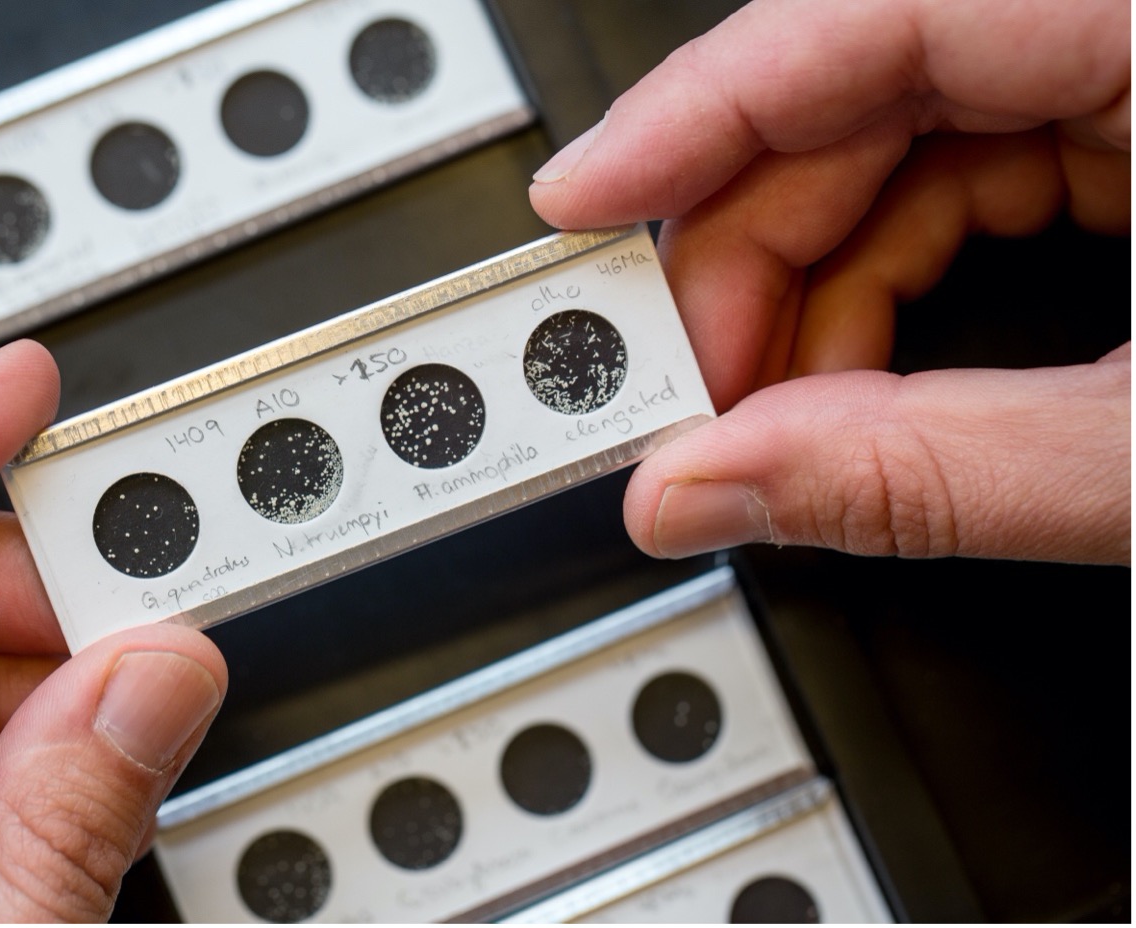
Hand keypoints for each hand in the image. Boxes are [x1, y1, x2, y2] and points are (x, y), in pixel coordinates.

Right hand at [530, 0, 1129, 562]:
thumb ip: (929, 470)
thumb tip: (705, 485)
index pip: (875, 14)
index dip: (698, 111)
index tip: (581, 205)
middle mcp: (1128, 31)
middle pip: (860, 99)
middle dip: (746, 260)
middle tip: (682, 389)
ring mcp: (1131, 78)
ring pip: (903, 151)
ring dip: (806, 296)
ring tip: (764, 418)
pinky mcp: (1134, 138)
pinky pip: (971, 184)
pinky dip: (887, 293)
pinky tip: (852, 387)